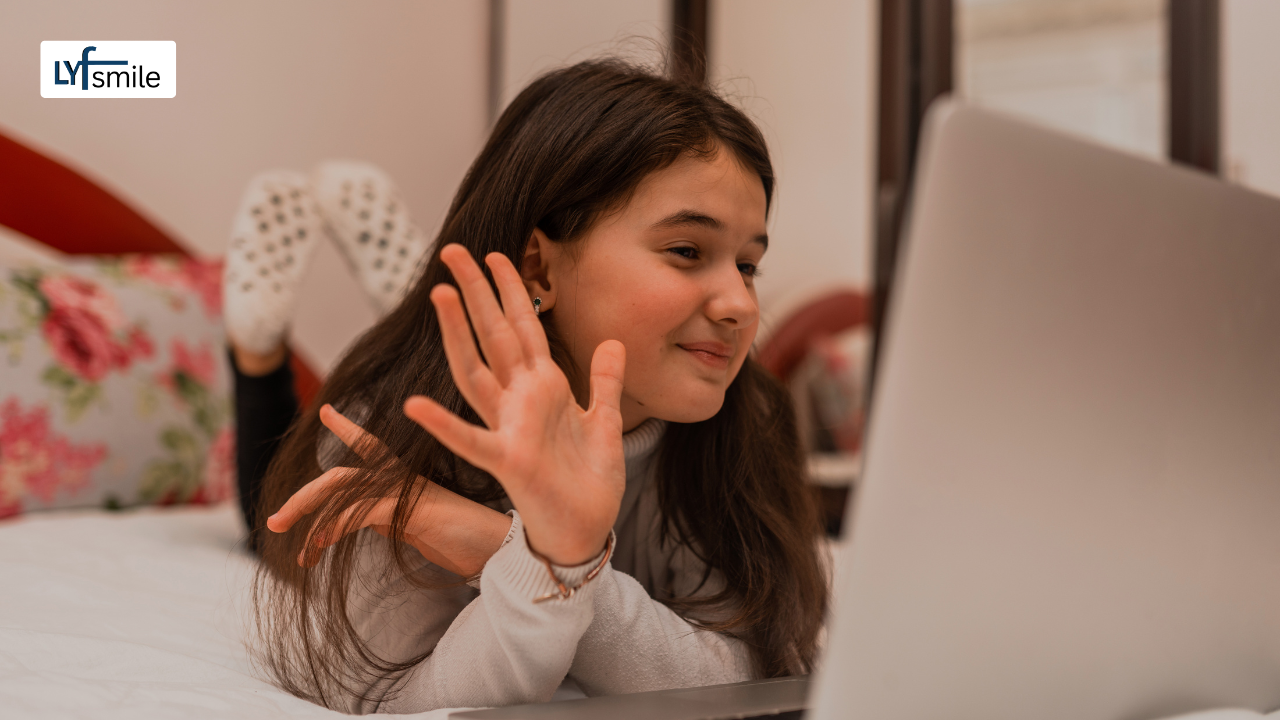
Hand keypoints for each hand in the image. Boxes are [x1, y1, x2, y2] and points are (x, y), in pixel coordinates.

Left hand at [266, 403, 511, 576]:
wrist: (497, 549)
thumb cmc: (464, 540)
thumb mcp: (418, 529)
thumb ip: (390, 518)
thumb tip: (362, 520)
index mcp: (405, 479)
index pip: (371, 447)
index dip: (348, 428)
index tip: (328, 411)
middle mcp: (402, 477)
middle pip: (342, 475)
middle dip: (304, 497)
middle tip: (276, 521)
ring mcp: (406, 489)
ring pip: (342, 489)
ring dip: (308, 515)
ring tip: (290, 544)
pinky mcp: (410, 506)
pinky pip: (358, 511)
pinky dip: (332, 527)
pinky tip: (317, 546)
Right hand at [404, 244, 626, 565]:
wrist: (586, 530)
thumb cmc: (588, 480)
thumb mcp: (604, 421)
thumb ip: (605, 382)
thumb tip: (612, 342)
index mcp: (543, 389)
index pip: (522, 328)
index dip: (510, 290)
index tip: (495, 254)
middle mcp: (519, 401)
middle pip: (493, 336)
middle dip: (476, 293)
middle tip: (452, 249)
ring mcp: (509, 428)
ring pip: (476, 372)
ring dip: (457, 334)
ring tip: (440, 294)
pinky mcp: (507, 461)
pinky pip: (470, 440)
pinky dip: (443, 424)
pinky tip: (415, 404)